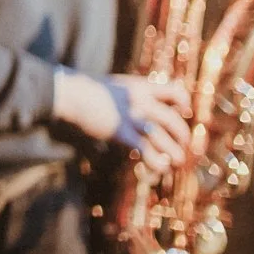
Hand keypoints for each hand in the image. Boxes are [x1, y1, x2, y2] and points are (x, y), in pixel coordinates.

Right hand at [54, 69, 190, 175]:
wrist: (70, 93)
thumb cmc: (89, 91)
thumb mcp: (116, 86)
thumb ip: (132, 94)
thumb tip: (146, 104)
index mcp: (140, 87)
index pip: (174, 91)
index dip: (183, 102)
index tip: (183, 112)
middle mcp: (140, 100)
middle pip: (172, 119)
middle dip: (183, 136)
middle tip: (183, 146)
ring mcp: (130, 116)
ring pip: (163, 137)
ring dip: (174, 153)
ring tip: (176, 162)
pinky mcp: (120, 131)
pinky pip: (145, 148)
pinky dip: (156, 160)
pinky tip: (160, 167)